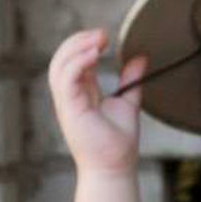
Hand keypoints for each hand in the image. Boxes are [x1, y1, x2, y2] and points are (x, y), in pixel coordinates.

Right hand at [48, 27, 145, 177]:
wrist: (115, 167)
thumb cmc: (118, 142)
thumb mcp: (127, 102)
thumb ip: (130, 80)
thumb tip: (141, 57)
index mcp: (79, 93)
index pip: (73, 60)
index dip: (85, 44)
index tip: (105, 37)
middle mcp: (69, 96)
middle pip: (62, 58)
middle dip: (78, 41)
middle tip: (102, 34)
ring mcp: (66, 102)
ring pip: (59, 65)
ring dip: (76, 48)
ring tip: (98, 40)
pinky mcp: (69, 109)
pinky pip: (66, 79)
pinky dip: (78, 63)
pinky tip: (94, 54)